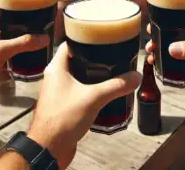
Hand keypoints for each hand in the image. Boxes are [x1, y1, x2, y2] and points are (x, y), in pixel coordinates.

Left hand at [0, 8, 48, 111]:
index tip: (30, 9)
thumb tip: (46, 38)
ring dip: (17, 40)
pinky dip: (13, 54)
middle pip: (3, 25)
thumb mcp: (2, 50)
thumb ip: (24, 43)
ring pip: (4, 40)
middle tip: (37, 24)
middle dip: (18, 25)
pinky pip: (3, 54)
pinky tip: (27, 56)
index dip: (13, 8)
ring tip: (35, 38)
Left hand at [27, 43, 140, 168]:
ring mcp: (58, 92)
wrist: (49, 147)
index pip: (69, 43)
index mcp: (56, 68)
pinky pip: (78, 92)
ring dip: (92, 75)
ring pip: (77, 77)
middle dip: (93, 58)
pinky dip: (90, 90)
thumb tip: (135, 76)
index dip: (84, 38)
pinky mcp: (63, 105)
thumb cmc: (62, 119)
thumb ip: (116, 86)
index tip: (100, 37)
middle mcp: (55, 77)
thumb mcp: (94, 97)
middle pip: (75, 59)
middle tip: (111, 54)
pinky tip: (104, 93)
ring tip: (111, 72)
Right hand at [145, 18, 184, 98]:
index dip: (168, 20)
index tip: (152, 25)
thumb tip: (170, 49)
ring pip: (180, 52)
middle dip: (162, 39)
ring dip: (166, 54)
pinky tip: (162, 70)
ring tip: (150, 58)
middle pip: (179, 36)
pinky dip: (174, 68)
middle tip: (148, 45)